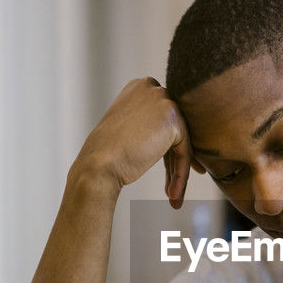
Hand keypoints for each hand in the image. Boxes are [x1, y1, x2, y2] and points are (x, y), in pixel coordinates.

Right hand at [71, 77, 205, 207]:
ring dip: (179, 172)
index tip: (171, 168)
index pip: (163, 118)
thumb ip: (148, 124)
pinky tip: (174, 195)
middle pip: (174, 128)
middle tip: (176, 186)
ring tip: (174, 196)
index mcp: (139, 87)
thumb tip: (170, 135)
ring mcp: (163, 100)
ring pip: (182, 142)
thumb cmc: (106, 153)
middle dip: (176, 159)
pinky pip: (185, 151)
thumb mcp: (128, 128)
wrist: (97, 165)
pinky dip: (181, 175)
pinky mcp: (173, 119)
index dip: (168, 146)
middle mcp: (152, 87)